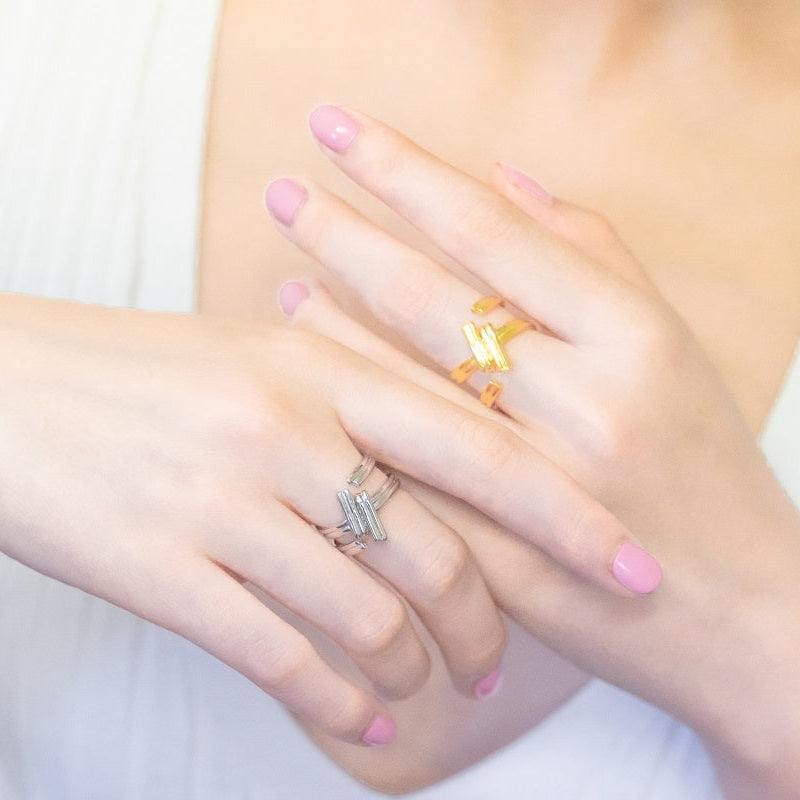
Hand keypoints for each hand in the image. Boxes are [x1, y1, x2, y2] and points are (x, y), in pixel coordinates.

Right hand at [0, 293, 513, 744]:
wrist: (9, 390)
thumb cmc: (145, 373)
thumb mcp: (261, 356)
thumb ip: (355, 397)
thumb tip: (442, 466)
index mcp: (322, 366)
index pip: (479, 446)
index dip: (564, 514)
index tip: (625, 564)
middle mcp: (286, 430)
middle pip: (436, 545)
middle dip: (491, 618)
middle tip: (504, 659)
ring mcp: (226, 503)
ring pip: (368, 611)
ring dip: (417, 664)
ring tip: (431, 685)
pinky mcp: (167, 571)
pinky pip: (283, 655)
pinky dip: (339, 698)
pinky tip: (362, 716)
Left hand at [264, 106, 799, 796]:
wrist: (745, 610)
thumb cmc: (706, 465)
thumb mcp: (671, 344)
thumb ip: (593, 254)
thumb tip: (503, 176)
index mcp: (632, 336)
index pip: (493, 233)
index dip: (406, 171)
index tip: (339, 127)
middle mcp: (586, 402)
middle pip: (436, 301)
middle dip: (346, 235)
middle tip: (281, 192)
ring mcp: (543, 488)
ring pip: (408, 388)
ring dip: (334, 324)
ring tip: (284, 276)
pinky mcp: (506, 563)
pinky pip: (410, 482)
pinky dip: (354, 424)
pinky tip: (314, 385)